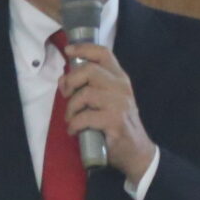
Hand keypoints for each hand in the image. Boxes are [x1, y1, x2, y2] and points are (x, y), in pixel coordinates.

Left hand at [61, 45, 156, 181]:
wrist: (136, 150)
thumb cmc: (118, 123)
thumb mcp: (108, 100)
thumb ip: (89, 87)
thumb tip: (63, 80)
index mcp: (120, 78)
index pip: (103, 53)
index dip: (83, 48)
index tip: (68, 51)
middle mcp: (121, 87)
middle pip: (89, 70)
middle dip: (71, 81)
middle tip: (66, 95)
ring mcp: (119, 104)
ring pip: (85, 94)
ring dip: (71, 108)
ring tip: (71, 119)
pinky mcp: (114, 121)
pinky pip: (85, 117)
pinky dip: (74, 125)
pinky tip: (75, 131)